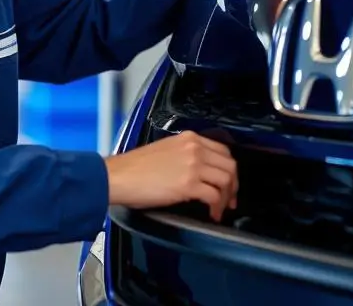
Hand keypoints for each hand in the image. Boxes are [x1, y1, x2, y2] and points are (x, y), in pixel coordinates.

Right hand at [103, 131, 237, 221]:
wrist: (119, 176)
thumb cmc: (135, 167)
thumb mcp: (166, 150)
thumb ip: (186, 154)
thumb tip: (199, 172)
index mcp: (190, 138)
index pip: (223, 151)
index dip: (229, 169)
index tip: (228, 182)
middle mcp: (195, 148)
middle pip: (230, 165)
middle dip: (233, 185)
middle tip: (229, 199)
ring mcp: (193, 165)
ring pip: (226, 180)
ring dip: (227, 198)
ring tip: (220, 209)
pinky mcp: (189, 184)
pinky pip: (214, 196)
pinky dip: (217, 208)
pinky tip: (211, 214)